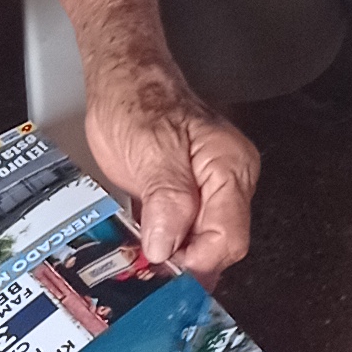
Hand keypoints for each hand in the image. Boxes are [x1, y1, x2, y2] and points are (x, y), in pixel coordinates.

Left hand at [81, 64, 259, 279]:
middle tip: (144, 270)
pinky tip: (140, 251)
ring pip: (198, 247)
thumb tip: (167, 246)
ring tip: (138, 262)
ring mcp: (207, 193)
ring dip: (170, 260)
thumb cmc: (136, 98)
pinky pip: (181, 237)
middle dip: (183, 265)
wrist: (120, 80)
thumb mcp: (151, 146)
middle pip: (217, 247)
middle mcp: (227, 184)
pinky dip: (162, 249)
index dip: (195, 260)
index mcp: (230, 168)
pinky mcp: (185, 200)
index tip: (160, 266)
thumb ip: (166, 196)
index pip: (228, 236)